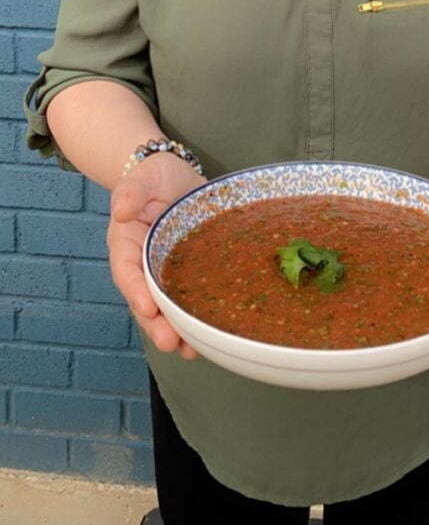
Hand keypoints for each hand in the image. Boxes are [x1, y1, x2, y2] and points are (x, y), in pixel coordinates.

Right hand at [107, 154, 203, 358]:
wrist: (177, 174)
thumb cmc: (154, 175)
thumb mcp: (142, 176)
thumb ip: (131, 191)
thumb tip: (121, 211)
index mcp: (127, 244)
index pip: (127, 272)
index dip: (135, 291)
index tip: (147, 308)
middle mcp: (144, 264)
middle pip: (146, 301)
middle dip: (157, 325)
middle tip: (171, 343)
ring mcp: (167, 271)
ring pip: (167, 308)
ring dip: (178, 331)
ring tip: (192, 351)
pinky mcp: (191, 272)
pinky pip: (191, 298)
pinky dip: (198, 319)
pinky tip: (212, 336)